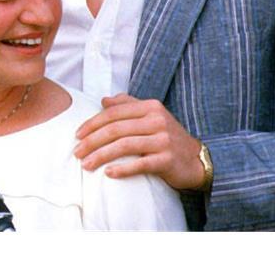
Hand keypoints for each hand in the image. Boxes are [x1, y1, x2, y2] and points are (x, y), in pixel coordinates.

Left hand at [73, 94, 206, 190]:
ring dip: (101, 155)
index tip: (77, 135)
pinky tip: (108, 173)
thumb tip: (104, 100)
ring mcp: (163, 140)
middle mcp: (157, 120)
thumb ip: (128, 105)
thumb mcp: (151, 116)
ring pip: (124, 146)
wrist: (197, 160)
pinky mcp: (167, 160)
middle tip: (77, 152)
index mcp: (150, 107)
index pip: (114, 113)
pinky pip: (140, 164)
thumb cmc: (167, 137)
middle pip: (116, 129)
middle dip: (92, 141)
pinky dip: (122, 169)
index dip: (92, 123)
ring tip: (86, 164)